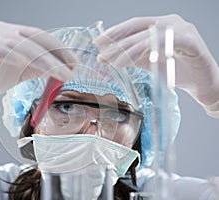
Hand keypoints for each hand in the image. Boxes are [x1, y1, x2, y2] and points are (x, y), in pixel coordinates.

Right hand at [0, 21, 77, 120]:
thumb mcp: (21, 72)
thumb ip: (38, 68)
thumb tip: (62, 69)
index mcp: (12, 34)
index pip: (39, 36)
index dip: (58, 48)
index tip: (73, 61)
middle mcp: (1, 31)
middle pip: (33, 37)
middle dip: (55, 54)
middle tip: (70, 69)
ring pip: (20, 44)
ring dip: (43, 60)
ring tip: (58, 73)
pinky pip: (0, 50)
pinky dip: (17, 57)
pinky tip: (29, 65)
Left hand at [94, 14, 218, 115]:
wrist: (204, 85)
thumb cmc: (179, 72)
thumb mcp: (150, 62)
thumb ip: (132, 58)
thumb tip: (108, 57)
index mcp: (161, 25)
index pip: (134, 25)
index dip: (115, 32)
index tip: (98, 42)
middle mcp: (171, 23)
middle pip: (139, 28)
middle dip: (117, 41)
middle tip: (102, 52)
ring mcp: (183, 30)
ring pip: (150, 35)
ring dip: (129, 49)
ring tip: (114, 62)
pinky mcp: (191, 42)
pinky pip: (166, 43)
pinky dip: (148, 51)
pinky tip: (134, 60)